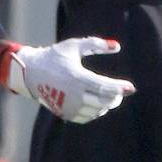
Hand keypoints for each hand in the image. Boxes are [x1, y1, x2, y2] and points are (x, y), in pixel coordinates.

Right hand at [0, 37, 134, 122]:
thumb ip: (95, 44)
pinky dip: (96, 111)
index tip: (131, 88)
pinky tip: (95, 102)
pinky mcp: (66, 114)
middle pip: (104, 101)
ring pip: (98, 110)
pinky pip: (88, 116)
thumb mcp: (73, 46)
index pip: (104, 86)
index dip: (119, 88)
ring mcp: (69, 106)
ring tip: (105, 94)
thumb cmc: (54, 56)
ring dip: (106, 103)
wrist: (30, 72)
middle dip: (116, 97)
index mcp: (76, 78)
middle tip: (120, 91)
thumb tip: (117, 46)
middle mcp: (73, 94)